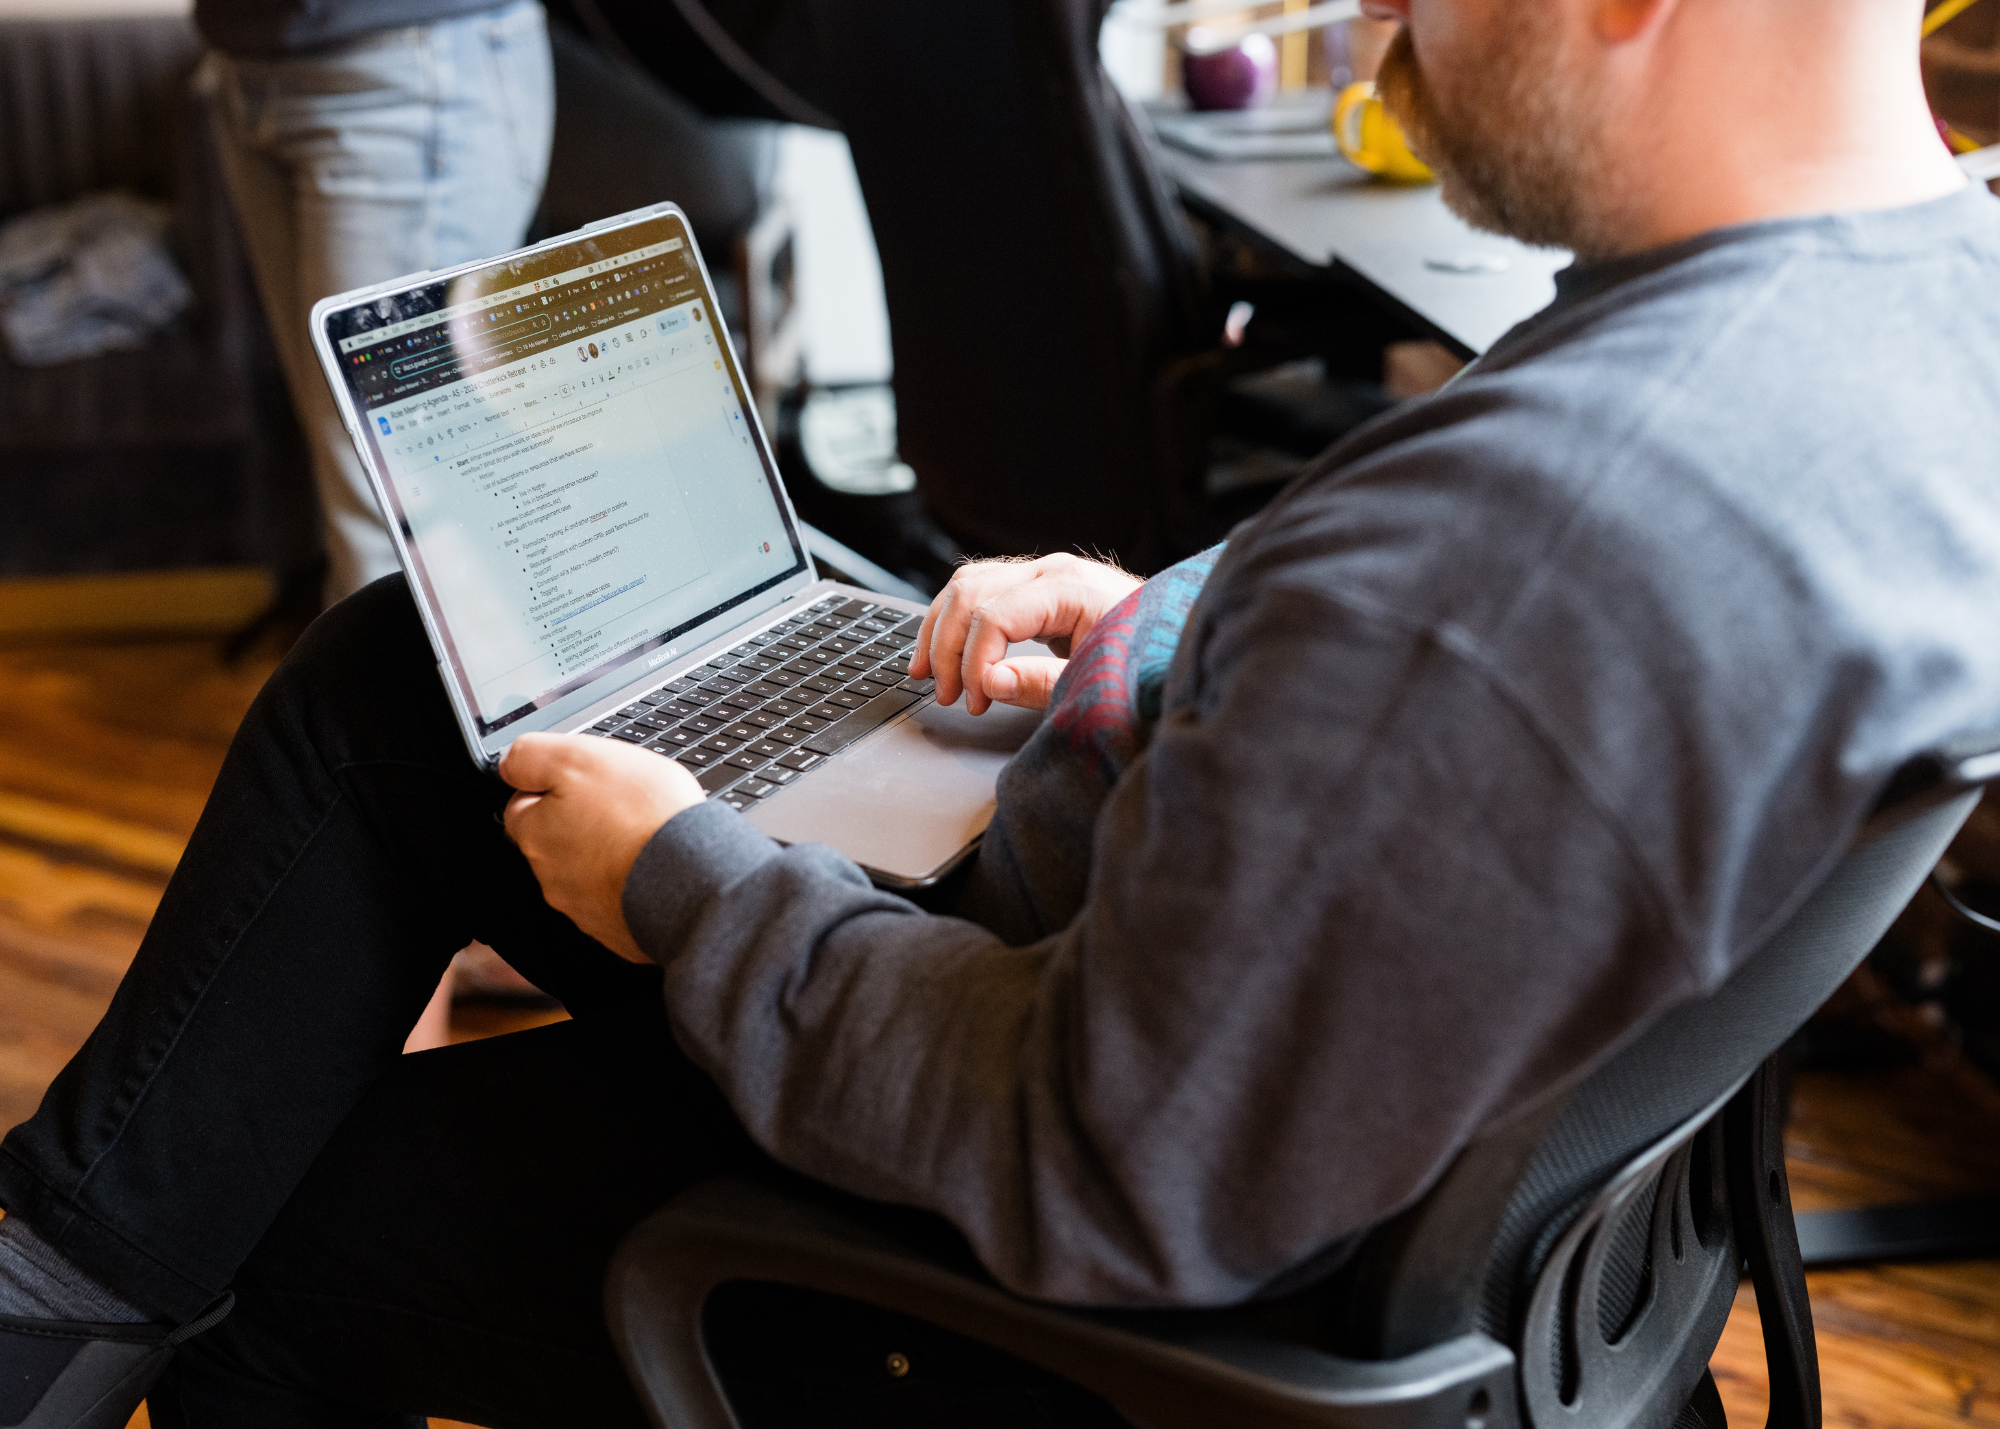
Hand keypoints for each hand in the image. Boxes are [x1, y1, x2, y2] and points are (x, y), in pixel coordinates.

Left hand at [499, 733, 704, 961]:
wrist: (696, 879)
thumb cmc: (643, 817)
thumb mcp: (580, 758)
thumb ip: (533, 755)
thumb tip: (509, 762)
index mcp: (535, 834)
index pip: (521, 804)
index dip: (552, 786)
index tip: (583, 781)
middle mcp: (551, 878)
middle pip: (556, 840)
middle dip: (580, 822)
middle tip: (620, 805)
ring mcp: (584, 909)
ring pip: (587, 871)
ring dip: (607, 853)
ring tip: (643, 835)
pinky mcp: (618, 930)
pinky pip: (618, 898)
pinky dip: (631, 881)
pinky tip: (654, 866)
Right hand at [909, 553, 1142, 715]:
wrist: (1177, 644)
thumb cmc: (1147, 662)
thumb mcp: (1096, 680)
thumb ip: (1041, 683)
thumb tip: (987, 682)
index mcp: (1070, 588)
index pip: (994, 616)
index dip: (973, 663)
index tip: (974, 701)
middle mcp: (1053, 571)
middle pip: (971, 593)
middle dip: (947, 647)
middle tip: (945, 694)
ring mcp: (1045, 575)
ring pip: (968, 585)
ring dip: (940, 629)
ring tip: (928, 673)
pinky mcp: (1040, 587)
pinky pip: (982, 591)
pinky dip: (956, 620)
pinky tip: (944, 649)